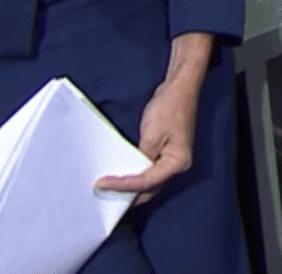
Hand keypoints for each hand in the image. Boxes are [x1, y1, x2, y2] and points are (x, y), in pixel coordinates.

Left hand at [97, 33, 211, 204]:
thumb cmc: (169, 109)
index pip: (146, 183)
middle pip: (150, 188)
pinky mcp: (167, 154)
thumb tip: (130, 176)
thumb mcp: (152, 135)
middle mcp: (178, 167)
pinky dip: (136, 174)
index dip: (123, 186)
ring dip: (132, 186)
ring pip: (150, 182)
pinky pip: (150, 171)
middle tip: (104, 193)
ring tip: (110, 188)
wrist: (179, 88)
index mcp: (177, 164)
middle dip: (128, 193)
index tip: (102, 185)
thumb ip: (142, 159)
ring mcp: (173, 161)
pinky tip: (123, 174)